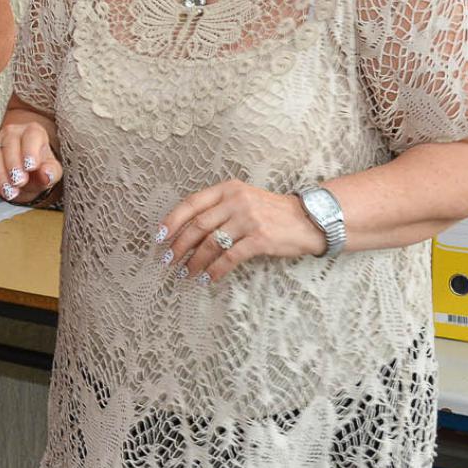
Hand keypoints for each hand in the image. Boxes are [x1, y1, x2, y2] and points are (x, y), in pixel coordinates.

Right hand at [0, 121, 59, 203]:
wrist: (25, 174)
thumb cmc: (38, 169)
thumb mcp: (51, 171)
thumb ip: (51, 172)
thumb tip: (46, 174)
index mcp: (33, 132)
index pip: (31, 135)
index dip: (30, 151)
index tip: (30, 167)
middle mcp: (13, 133)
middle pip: (9, 144)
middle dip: (13, 165)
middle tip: (19, 183)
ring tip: (9, 192)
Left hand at [153, 179, 324, 282]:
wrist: (309, 219)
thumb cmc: (272, 212)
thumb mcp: (244, 199)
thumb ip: (219, 208)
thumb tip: (188, 230)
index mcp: (228, 189)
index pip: (191, 203)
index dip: (172, 220)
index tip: (159, 237)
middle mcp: (236, 200)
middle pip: (198, 225)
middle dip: (179, 245)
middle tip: (168, 260)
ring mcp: (249, 219)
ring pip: (211, 243)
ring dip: (195, 261)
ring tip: (187, 273)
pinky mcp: (260, 238)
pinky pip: (230, 257)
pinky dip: (216, 269)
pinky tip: (209, 278)